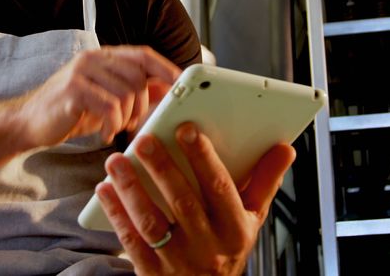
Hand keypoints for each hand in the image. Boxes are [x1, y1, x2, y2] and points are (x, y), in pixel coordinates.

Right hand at [16, 46, 180, 147]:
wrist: (28, 123)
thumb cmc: (70, 112)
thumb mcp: (106, 99)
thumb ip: (134, 91)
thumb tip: (167, 89)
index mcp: (104, 57)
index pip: (144, 55)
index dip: (166, 69)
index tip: (182, 86)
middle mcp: (94, 59)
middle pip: (139, 75)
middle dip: (145, 104)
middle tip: (135, 123)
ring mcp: (82, 72)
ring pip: (127, 93)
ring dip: (127, 117)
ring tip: (116, 128)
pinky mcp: (73, 91)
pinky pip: (109, 107)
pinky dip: (112, 124)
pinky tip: (103, 133)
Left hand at [96, 123, 295, 275]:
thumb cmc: (227, 247)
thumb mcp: (253, 218)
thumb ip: (266, 181)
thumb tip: (284, 149)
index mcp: (235, 228)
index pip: (221, 188)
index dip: (204, 157)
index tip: (187, 128)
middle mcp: (207, 245)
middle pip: (183, 201)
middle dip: (163, 168)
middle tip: (144, 139)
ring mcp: (177, 260)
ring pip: (152, 221)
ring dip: (132, 189)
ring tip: (117, 160)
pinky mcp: (151, 271)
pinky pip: (131, 240)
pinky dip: (116, 213)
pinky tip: (105, 189)